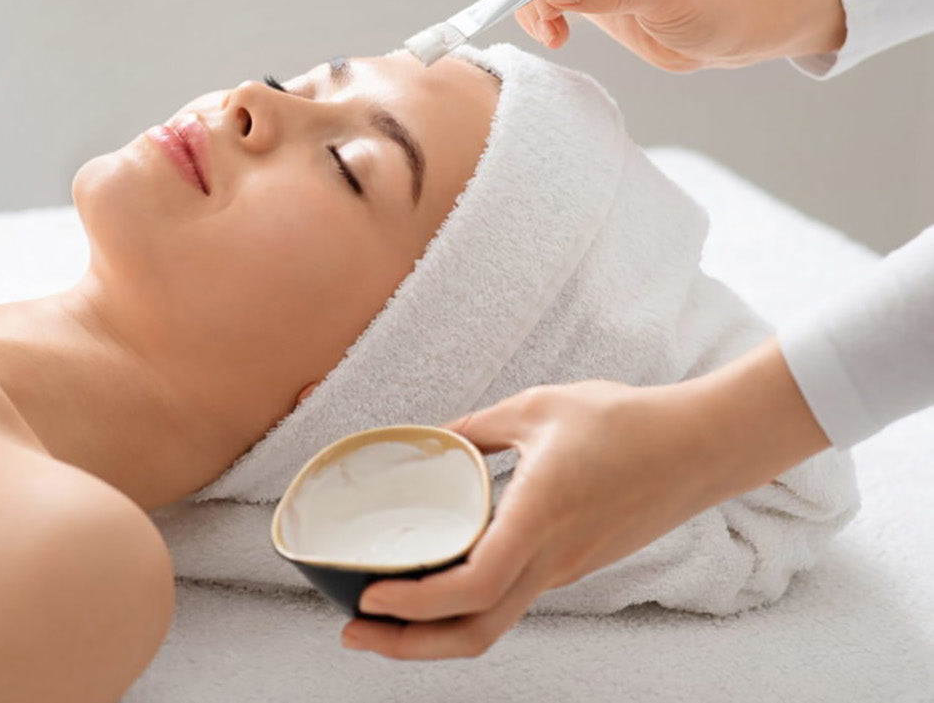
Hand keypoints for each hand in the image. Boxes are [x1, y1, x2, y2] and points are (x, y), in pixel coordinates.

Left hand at [339, 340, 830, 659]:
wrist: (702, 447)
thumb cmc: (626, 422)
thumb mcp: (538, 408)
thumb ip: (479, 427)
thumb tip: (435, 437)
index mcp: (538, 520)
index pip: (472, 586)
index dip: (415, 604)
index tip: (369, 596)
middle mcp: (550, 560)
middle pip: (475, 632)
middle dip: (408, 645)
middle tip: (352, 633)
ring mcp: (562, 569)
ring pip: (492, 623)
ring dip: (431, 631)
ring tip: (381, 618)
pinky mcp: (571, 566)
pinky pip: (509, 600)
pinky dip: (461, 608)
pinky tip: (432, 588)